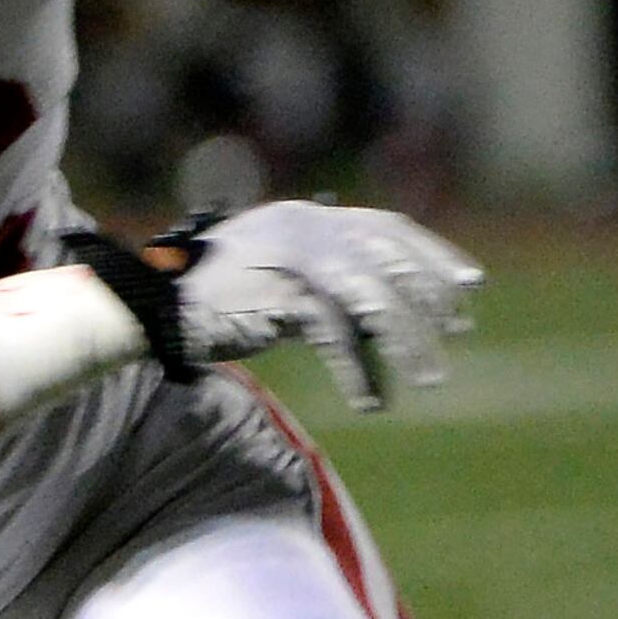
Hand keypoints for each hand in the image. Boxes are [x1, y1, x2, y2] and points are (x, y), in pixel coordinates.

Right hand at [173, 201, 483, 409]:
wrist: (148, 306)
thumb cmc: (204, 298)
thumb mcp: (272, 275)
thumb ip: (318, 278)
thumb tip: (376, 309)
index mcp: (307, 217)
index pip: (387, 227)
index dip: (432, 254)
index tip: (468, 284)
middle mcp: (307, 228)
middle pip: (390, 261)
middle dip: (432, 297)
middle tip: (460, 330)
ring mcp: (294, 259)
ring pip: (374, 300)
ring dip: (407, 343)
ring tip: (429, 379)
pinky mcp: (281, 296)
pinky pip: (337, 336)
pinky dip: (359, 371)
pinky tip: (371, 401)